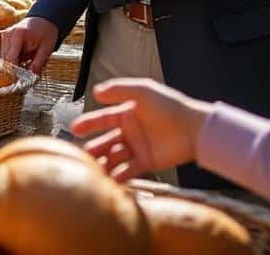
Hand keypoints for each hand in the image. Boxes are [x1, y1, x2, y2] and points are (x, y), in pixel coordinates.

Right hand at [1, 16, 58, 74]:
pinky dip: (14, 60)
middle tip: (28, 77)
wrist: (44, 19)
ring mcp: (4, 36)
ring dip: (14, 65)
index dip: (16, 72)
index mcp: (17, 35)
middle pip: (5, 60)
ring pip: (4, 59)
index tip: (25, 80)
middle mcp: (7, 35)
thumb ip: (38, 63)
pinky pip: (6, 55)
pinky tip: (24, 61)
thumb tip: (32, 78)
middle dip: (15, 70)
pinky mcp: (5, 39)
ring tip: (27, 66)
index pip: (11, 59)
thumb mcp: (46, 48)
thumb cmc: (47, 32)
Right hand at [71, 78, 213, 181]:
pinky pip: (128, 170)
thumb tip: (95, 91)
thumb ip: (118, 90)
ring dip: (103, 162)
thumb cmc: (169, 106)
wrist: (195, 129)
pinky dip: (118, 175)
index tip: (74, 129)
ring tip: (93, 169)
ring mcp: (137, 148)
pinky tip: (109, 179)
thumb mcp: (142, 91)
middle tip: (83, 155)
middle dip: (94, 148)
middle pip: (105, 141)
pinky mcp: (146, 163)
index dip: (88, 124)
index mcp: (126, 114)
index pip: (102, 119)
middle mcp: (129, 132)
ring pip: (114, 157)